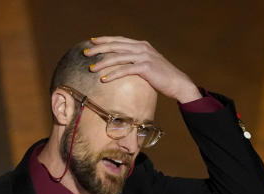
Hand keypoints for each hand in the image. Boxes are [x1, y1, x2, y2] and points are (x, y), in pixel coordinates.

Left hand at [85, 36, 200, 103]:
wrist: (178, 83)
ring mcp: (144, 56)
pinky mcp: (146, 67)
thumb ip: (137, 61)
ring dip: (103, 63)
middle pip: (115, 46)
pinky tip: (103, 79)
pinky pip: (125, 70)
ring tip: (91, 69)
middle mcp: (142, 48)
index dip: (105, 40)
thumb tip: (123, 66)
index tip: (92, 42)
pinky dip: (113, 74)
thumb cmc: (162, 77)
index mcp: (141, 45)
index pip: (119, 40)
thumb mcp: (148, 64)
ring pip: (118, 58)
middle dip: (99, 49)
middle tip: (86, 53)